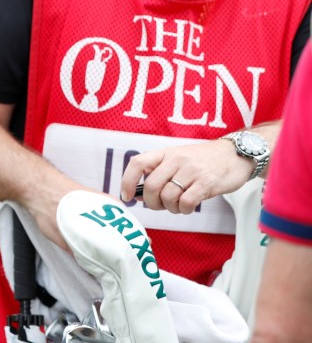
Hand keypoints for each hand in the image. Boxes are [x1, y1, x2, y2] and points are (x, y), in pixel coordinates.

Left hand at [119, 138, 252, 213]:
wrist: (236, 154)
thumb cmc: (204, 161)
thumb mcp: (179, 159)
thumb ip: (160, 174)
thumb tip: (139, 195)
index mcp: (166, 153)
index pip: (138, 163)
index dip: (127, 180)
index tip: (126, 196)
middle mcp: (176, 160)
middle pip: (152, 186)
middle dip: (152, 203)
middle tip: (160, 206)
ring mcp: (192, 171)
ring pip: (168, 196)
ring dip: (170, 208)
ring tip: (178, 206)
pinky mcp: (207, 183)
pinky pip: (186, 202)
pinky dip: (183, 210)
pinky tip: (188, 207)